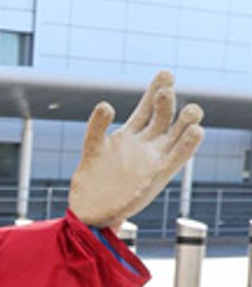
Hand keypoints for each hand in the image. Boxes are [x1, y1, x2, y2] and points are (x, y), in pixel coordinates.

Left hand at [67, 72, 203, 226]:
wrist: (90, 212)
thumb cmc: (92, 181)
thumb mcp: (93, 148)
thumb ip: (97, 127)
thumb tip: (106, 105)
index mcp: (131, 134)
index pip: (148, 107)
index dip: (156, 90)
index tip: (165, 74)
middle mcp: (146, 144)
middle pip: (164, 116)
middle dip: (167, 101)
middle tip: (166, 91)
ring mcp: (153, 159)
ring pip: (176, 135)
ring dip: (186, 121)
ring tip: (192, 110)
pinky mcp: (157, 177)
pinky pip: (177, 158)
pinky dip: (188, 146)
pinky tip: (196, 131)